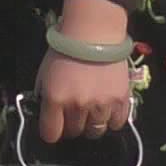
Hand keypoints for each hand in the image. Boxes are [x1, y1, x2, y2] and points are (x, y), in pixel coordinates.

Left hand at [36, 0, 137, 145]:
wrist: (94, 32)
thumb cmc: (65, 49)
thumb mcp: (44, 72)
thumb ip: (44, 95)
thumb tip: (45, 112)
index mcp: (55, 99)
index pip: (51, 134)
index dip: (51, 131)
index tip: (54, 125)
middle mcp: (78, 106)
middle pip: (74, 132)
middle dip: (72, 125)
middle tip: (73, 114)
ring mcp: (101, 105)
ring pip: (96, 131)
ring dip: (92, 124)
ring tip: (91, 111)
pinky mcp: (121, 100)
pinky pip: (117, 123)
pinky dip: (112, 120)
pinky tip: (107, 110)